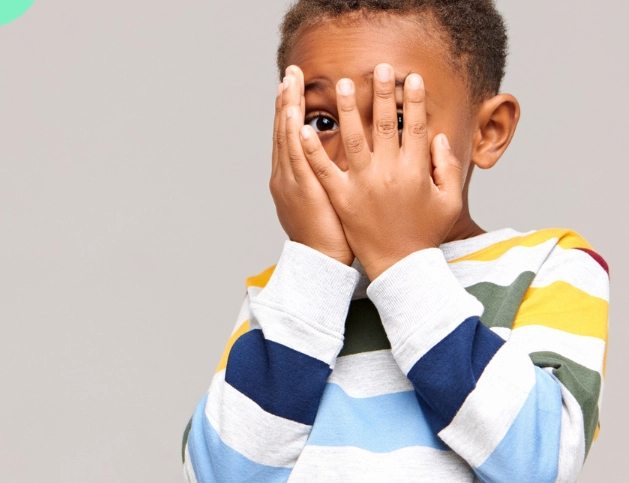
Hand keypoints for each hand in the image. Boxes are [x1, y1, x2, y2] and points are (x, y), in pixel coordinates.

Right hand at [268, 65, 353, 265]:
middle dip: (285, 99)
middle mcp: (286, 175)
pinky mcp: (302, 191)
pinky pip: (296, 158)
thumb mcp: (327, 197)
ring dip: (287, 108)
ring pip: (286, 138)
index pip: (290, 135)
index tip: (293, 85)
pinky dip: (292, 135)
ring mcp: (290, 182)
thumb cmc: (331, 233)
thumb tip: (345, 153)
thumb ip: (330, 173)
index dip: (289, 108)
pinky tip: (293, 115)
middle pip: (283, 129)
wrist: (321, 263)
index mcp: (292, 176)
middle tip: (289, 72)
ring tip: (288, 82)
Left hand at [296, 63, 463, 279]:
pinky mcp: (342, 199)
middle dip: (381, 93)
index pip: (415, 126)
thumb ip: (447, 166)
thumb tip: (437, 136)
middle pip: (385, 124)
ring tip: (343, 84)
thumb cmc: (426, 234)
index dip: (414, 100)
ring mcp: (363, 185)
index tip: (411, 78)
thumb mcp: (450, 201)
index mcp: (415, 171)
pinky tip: (304, 128)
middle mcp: (389, 173)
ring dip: (348, 109)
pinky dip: (313, 149)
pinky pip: (324, 169)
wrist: (402, 267)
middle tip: (378, 68)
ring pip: (353, 139)